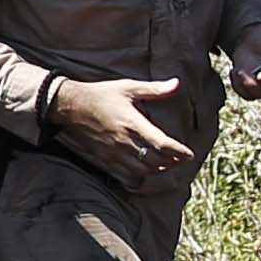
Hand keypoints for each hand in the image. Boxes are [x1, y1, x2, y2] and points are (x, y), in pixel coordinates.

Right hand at [55, 76, 203, 190]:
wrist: (70, 106)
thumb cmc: (101, 95)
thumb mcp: (128, 87)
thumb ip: (154, 89)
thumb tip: (176, 84)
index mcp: (133, 123)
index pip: (162, 144)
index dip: (179, 151)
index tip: (189, 154)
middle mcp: (125, 141)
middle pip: (155, 160)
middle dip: (172, 162)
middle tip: (181, 159)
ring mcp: (114, 153)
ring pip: (142, 171)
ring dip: (158, 170)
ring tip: (166, 164)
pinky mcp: (105, 159)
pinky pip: (126, 175)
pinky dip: (140, 176)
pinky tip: (146, 171)